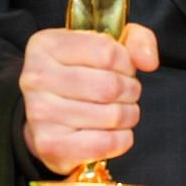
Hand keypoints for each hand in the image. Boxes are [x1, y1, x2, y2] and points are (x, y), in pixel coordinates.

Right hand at [19, 23, 159, 175]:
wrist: (47, 117)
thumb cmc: (80, 75)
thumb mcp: (106, 45)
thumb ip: (136, 40)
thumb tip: (149, 61)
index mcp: (46, 45)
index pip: (107, 52)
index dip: (127, 62)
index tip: (123, 68)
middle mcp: (36, 78)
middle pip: (110, 86)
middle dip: (130, 90)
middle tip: (126, 93)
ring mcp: (40, 113)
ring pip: (112, 115)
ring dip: (128, 114)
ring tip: (119, 110)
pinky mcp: (50, 145)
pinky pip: (106, 143)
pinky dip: (122, 138)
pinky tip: (113, 131)